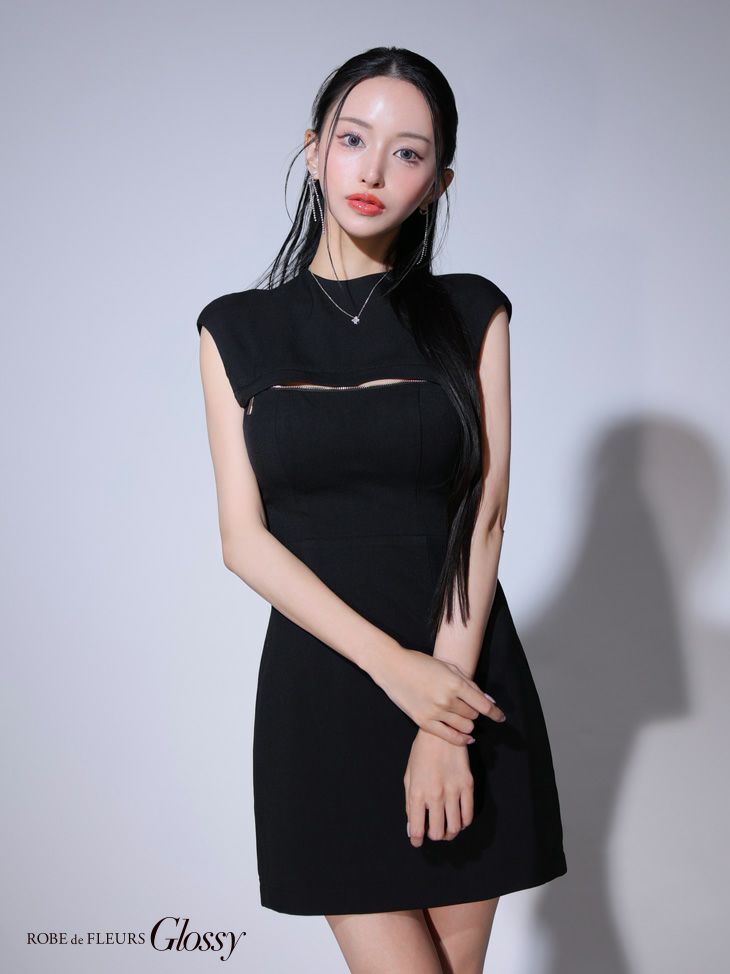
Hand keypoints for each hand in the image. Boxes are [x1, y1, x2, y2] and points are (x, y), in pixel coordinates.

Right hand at [369, 645, 505, 744]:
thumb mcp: (448, 667)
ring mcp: (435, 712)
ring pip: (465, 727)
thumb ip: (470, 684)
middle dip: (474, 713)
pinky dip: (461, 739)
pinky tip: (466, 737)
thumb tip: (489, 701)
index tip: (501, 718)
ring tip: (461, 717)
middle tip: (468, 707)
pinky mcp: (424, 722)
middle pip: (474, 716)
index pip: (483, 705)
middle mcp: (447, 699)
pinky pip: (450, 737)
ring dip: (467, 723)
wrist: (393, 667)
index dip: (495, 713)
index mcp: (455, 683)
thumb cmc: (421, 664)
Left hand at [404, 730, 473, 846]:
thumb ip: (409, 803)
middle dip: (434, 836)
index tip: (417, 841)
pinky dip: (464, 822)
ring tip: (447, 828)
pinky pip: (468, 815)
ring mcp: (453, 791)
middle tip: (433, 831)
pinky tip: (458, 819)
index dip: (416, 840)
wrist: (441, 732)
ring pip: (455, 827)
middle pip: (437, 833)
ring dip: (450, 832)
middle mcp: (435, 795)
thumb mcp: (408, 776)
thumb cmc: (421, 753)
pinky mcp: (467, 785)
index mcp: (417, 793)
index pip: (417, 830)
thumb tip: (412, 826)